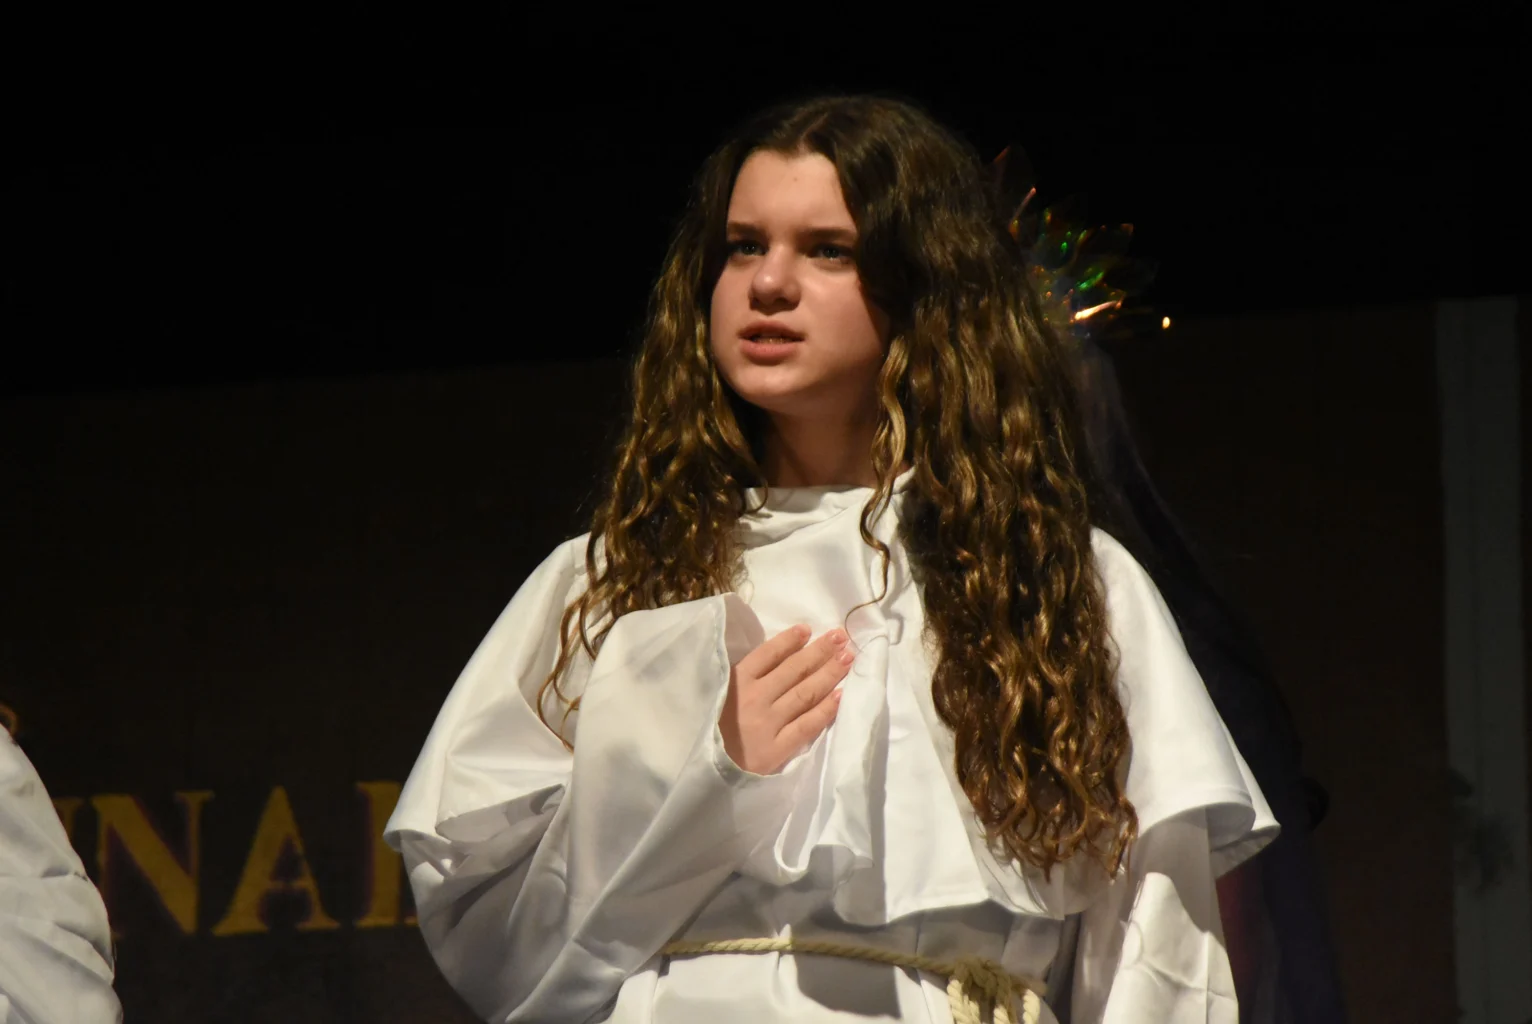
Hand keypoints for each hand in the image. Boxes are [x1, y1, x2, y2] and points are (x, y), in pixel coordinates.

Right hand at [718, 625, 854, 774]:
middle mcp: (754, 698)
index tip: (808, 629)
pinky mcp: (777, 749)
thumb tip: (779, 655)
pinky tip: (842, 695)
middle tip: (841, 636)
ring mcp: (767, 723)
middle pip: (793, 670)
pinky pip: (807, 725)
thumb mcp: (718, 695)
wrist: (706, 772)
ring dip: (829, 673)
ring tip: (847, 658)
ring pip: (805, 693)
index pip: (768, 654)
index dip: (790, 640)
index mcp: (736, 682)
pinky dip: (826, 709)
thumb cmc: (712, 730)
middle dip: (820, 651)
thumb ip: (743, 678)